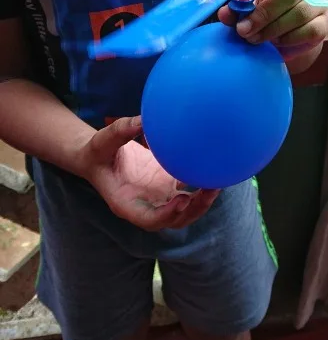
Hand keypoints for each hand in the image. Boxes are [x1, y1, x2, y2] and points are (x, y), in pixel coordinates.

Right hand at [77, 116, 218, 229]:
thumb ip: (121, 131)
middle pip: (172, 220)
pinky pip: (187, 194)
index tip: (182, 200)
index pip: (148, 219)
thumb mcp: (103, 141)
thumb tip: (143, 119)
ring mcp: (158, 198)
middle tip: (209, 192)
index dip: (166, 215)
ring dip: (201, 203)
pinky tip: (213, 173)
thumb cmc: (98, 151)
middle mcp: (145, 205)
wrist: (101, 156)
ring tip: (217, 185)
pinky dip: (200, 189)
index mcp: (126, 203)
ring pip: (183, 211)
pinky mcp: (167, 187)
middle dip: (192, 211)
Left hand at [218, 0, 327, 68]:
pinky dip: (286, 38)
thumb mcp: (250, 2)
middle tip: (244, 29)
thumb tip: (224, 13)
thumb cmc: (266, 8)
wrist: (282, 31)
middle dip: (265, 12)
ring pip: (299, 14)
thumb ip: (238, 5)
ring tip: (254, 37)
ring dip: (272, 29)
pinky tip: (275, 40)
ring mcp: (319, 3)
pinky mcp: (322, 25)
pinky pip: (307, 31)